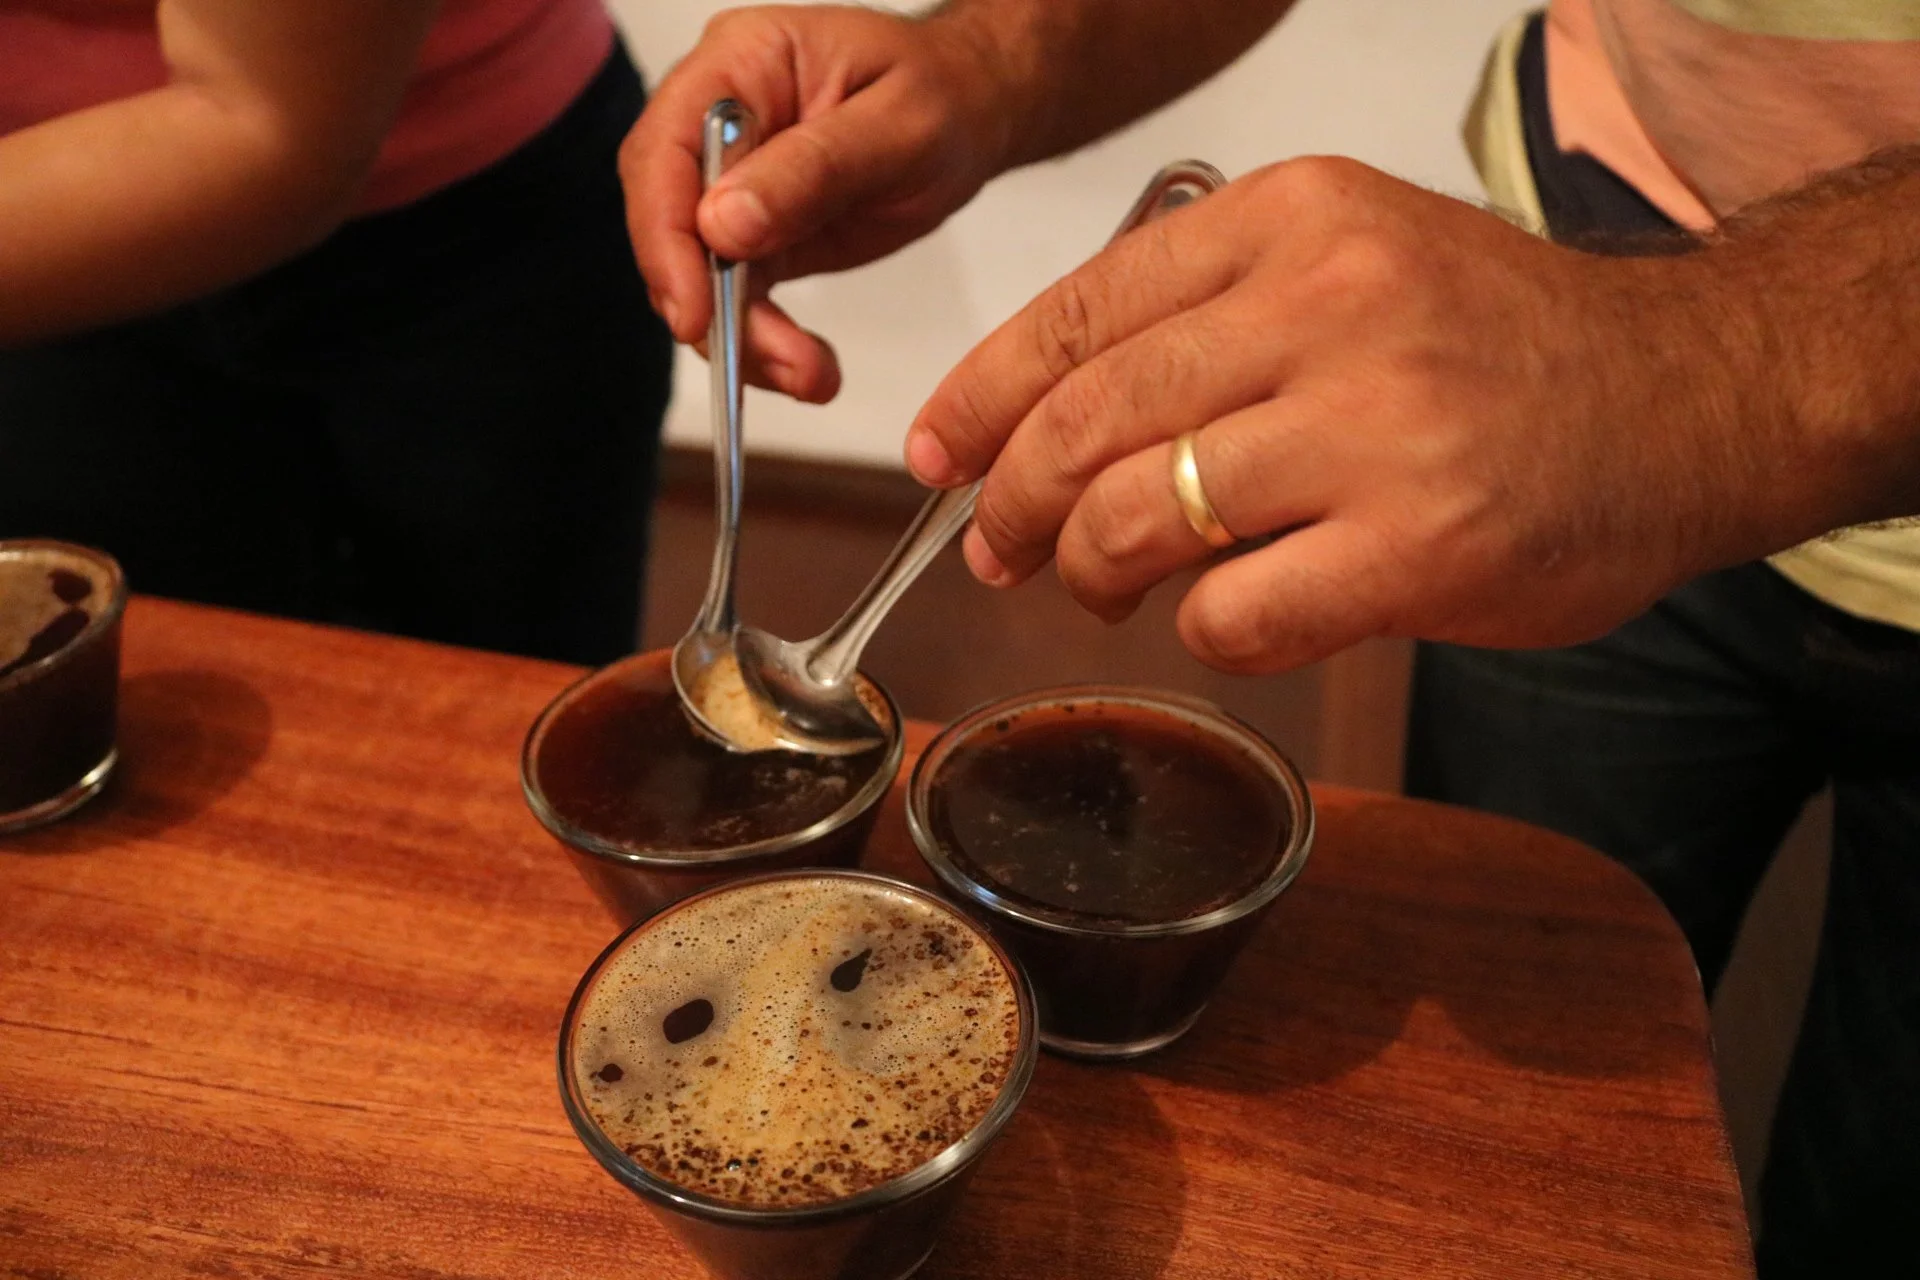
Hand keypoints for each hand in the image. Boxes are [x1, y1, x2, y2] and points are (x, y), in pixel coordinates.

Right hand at [621, 4, 1017, 402]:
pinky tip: (807, 370)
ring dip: (741, 338)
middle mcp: (718, 122)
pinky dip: (765, 343)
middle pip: (666, 219)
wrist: (970, 113)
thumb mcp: (899, 124)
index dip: (665, 236)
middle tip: (753, 359)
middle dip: (702, 301)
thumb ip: (814, 168)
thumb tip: (724, 225)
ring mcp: (730, 181)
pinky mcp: (753, 235)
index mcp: (739, 64)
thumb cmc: (941, 94)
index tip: (694, 310)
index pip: (664, 151)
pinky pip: (736, 297)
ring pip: (697, 273)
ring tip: (808, 376)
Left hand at [905, 157, 1768, 673]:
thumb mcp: (1355, 262)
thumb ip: (1211, 319)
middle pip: (1088, 422)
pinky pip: (1233, 613)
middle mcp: (1329, 306)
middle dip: (1015, 503)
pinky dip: (1206, 631)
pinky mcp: (1419, 545)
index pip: (1079, 312)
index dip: (983, 397)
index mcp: (1294, 221)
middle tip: (998, 547)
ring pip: (1140, 520)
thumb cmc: (1502, 347)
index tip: (939, 452)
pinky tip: (1232, 618)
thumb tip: (1047, 424)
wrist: (1690, 395)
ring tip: (1103, 587)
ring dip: (1094, 572)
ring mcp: (1375, 427)